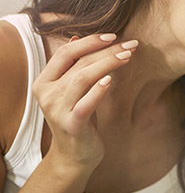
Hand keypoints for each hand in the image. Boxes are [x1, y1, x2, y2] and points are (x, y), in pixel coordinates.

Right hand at [32, 34, 137, 172]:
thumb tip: (77, 38)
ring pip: (83, 78)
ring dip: (108, 63)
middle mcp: (47, 94)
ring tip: (128, 56)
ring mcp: (58, 110)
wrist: (74, 156)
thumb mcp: (72, 91)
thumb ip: (72, 67)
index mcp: (44, 82)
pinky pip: (85, 103)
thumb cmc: (77, 118)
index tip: (114, 35)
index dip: (89, 41)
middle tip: (131, 44)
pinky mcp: (72, 124)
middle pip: (79, 63)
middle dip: (107, 50)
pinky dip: (98, 90)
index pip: (65, 52)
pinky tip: (111, 80)